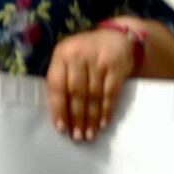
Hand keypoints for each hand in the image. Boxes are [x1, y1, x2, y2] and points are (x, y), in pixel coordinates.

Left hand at [46, 22, 145, 141]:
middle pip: (75, 92)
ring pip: (93, 95)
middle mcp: (79, 55)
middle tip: (77, 136)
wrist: (117, 36)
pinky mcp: (116, 66)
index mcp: (62, 54)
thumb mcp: (70, 58)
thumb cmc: (87, 53)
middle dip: (76, 117)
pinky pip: (110, 93)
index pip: (56, 85)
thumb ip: (63, 79)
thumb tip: (60, 114)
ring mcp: (98, 60)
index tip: (61, 127)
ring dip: (91, 118)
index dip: (58, 108)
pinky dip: (106, 110)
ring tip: (89, 134)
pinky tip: (103, 123)